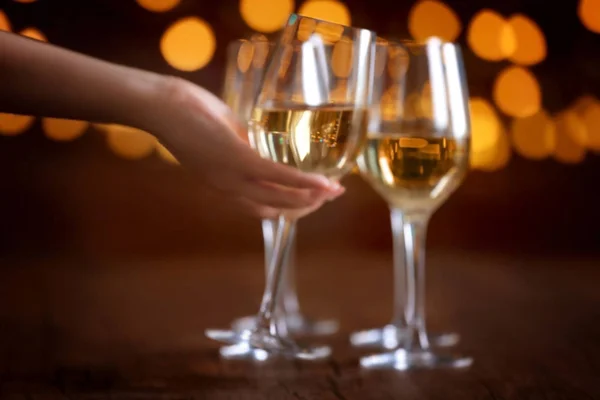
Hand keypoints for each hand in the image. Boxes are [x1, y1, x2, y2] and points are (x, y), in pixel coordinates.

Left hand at [144, 77, 343, 217]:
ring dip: (312, 197)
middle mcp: (229, 189)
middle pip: (277, 209)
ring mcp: (233, 177)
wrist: (160, 106)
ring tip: (334, 191)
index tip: (312, 199)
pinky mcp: (238, 160)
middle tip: (332, 195)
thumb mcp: (220, 136)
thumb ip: (240, 144)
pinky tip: (322, 182)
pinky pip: (278, 176)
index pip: (263, 207)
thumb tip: (258, 141)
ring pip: (282, 198)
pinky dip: (304, 182)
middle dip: (308, 205)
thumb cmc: (187, 115)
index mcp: (224, 184)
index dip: (291, 207)